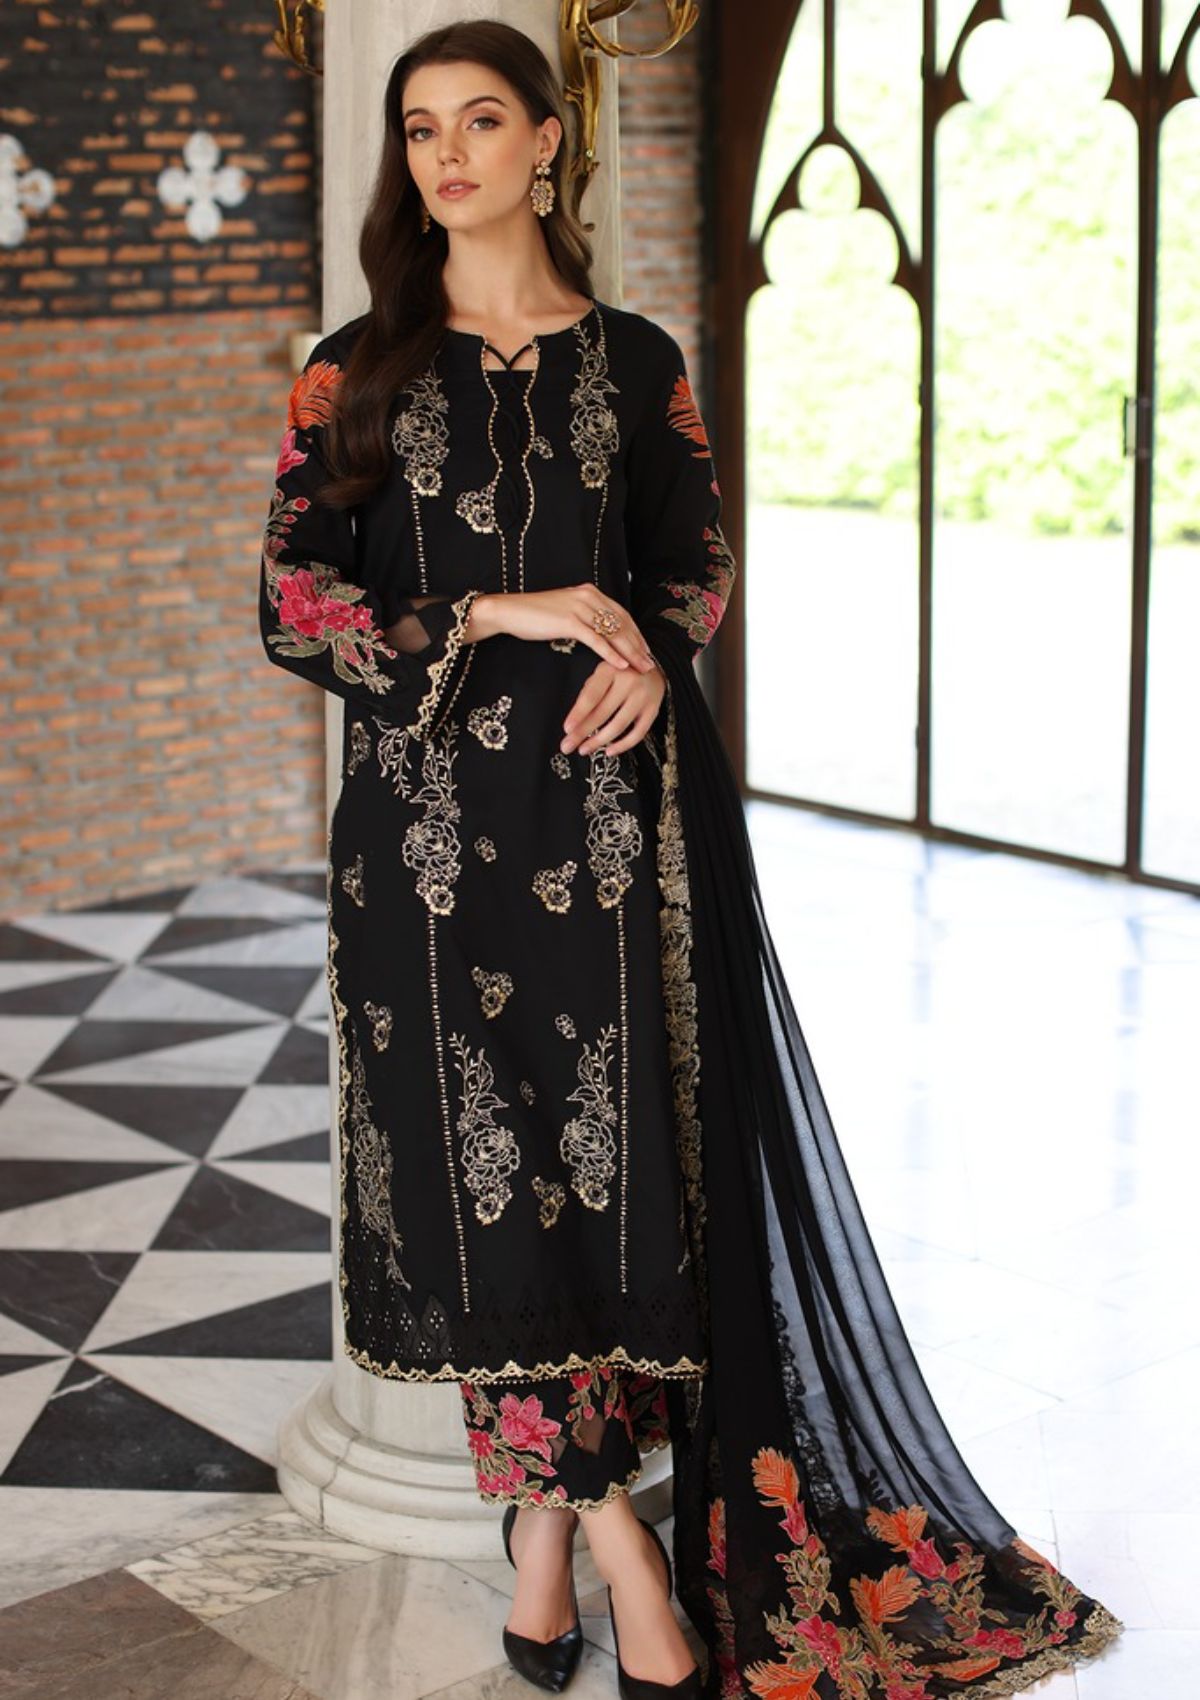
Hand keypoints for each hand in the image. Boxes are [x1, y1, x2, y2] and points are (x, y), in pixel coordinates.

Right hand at [471, 586, 657, 673]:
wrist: (509, 611)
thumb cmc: (535, 615)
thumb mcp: (566, 611)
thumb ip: (585, 616)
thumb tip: (600, 632)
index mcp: (590, 592)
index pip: (621, 614)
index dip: (636, 633)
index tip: (645, 649)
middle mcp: (588, 596)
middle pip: (622, 623)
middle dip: (638, 644)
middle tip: (650, 662)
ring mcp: (579, 607)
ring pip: (613, 633)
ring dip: (630, 652)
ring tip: (642, 667)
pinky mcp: (569, 621)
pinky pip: (596, 640)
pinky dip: (611, 653)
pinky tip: (622, 665)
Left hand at [561, 657, 665, 757]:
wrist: (652, 667)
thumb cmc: (619, 674)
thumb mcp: (601, 675)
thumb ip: (588, 695)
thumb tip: (573, 725)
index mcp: (610, 670)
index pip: (591, 696)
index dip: (578, 714)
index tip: (567, 729)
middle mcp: (628, 681)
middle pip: (602, 713)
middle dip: (582, 732)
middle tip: (567, 746)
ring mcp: (642, 696)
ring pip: (618, 725)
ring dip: (599, 741)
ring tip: (584, 749)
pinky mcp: (653, 709)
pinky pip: (638, 733)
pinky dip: (623, 745)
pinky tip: (609, 751)